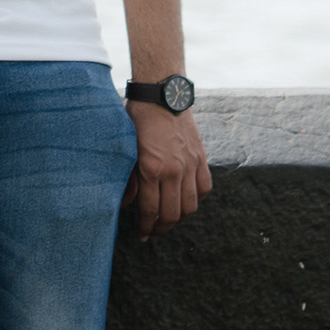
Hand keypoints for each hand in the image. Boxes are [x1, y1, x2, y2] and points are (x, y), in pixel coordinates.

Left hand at [126, 100, 210, 238]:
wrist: (162, 94)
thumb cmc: (137, 118)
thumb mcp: (124, 148)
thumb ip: (126, 178)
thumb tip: (126, 204)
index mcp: (151, 169)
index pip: (150, 210)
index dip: (146, 227)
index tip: (142, 235)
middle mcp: (174, 170)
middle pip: (172, 214)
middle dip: (161, 228)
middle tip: (152, 233)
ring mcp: (190, 165)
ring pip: (191, 206)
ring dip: (179, 219)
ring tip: (168, 221)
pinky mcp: (201, 158)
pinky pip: (205, 189)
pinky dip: (197, 200)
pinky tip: (186, 201)